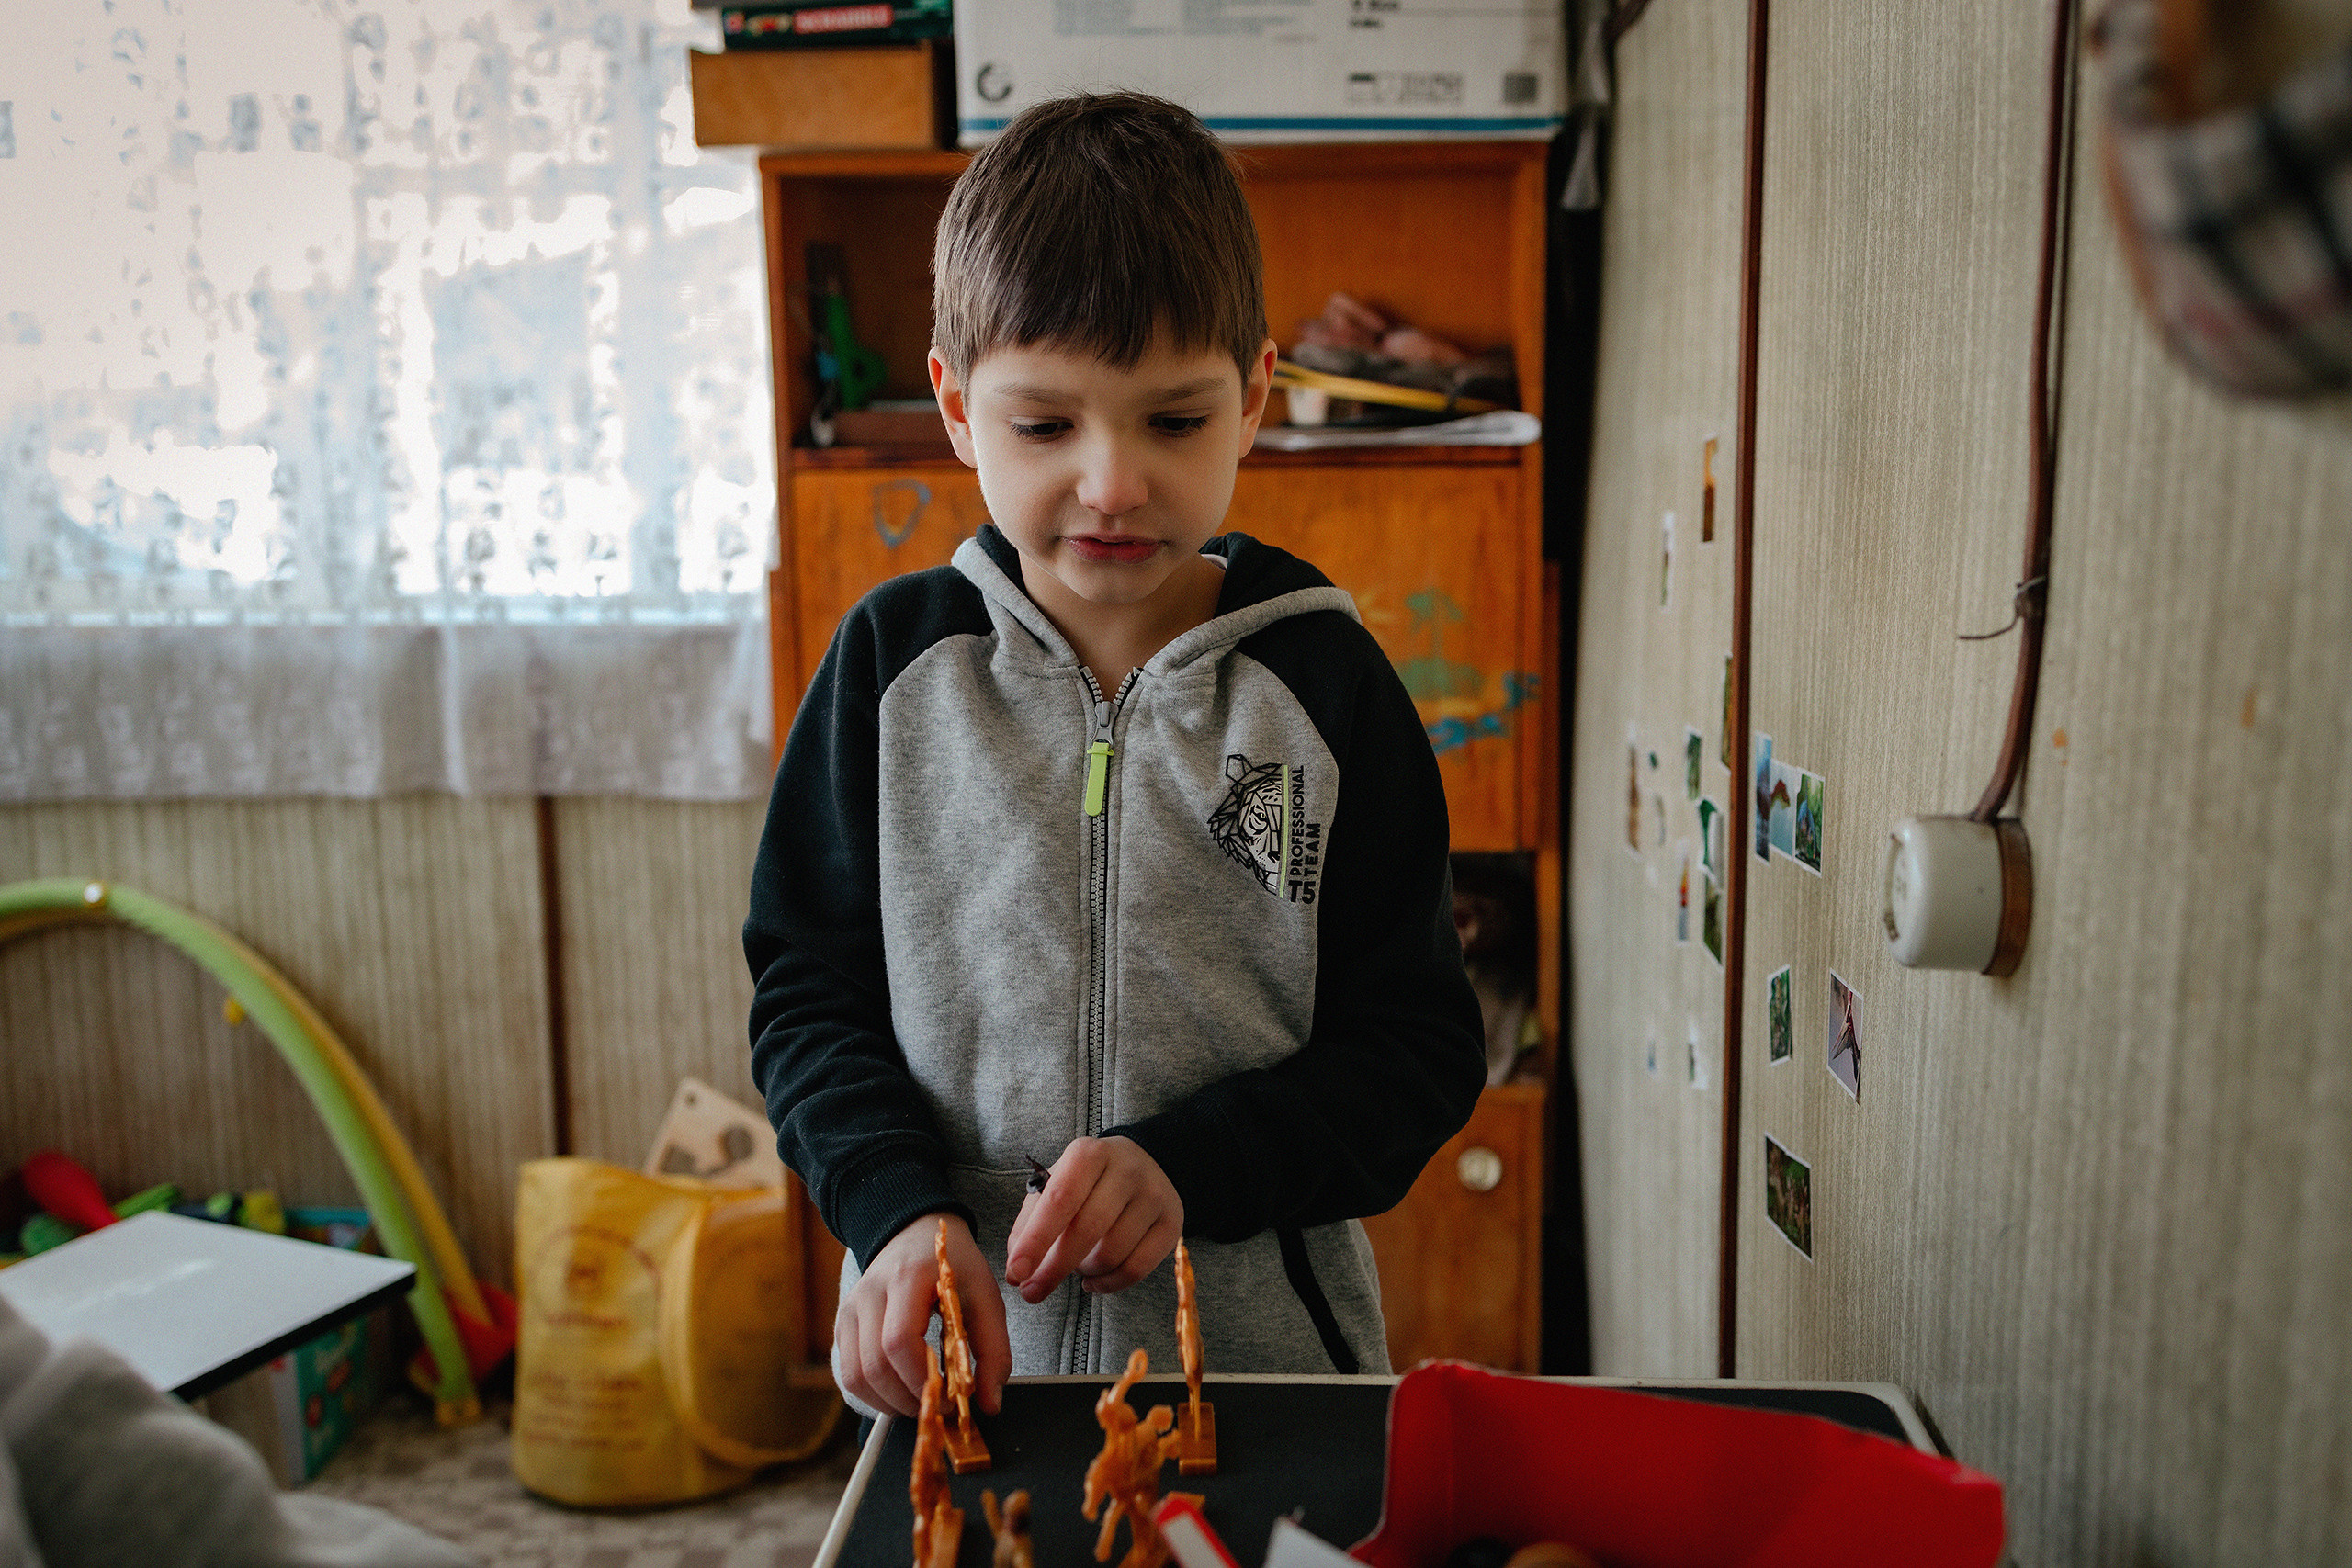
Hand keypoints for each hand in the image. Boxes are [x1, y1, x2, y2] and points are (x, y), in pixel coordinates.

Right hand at [834, 1214, 1009, 1419]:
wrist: (916, 1234)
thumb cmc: (954, 1265)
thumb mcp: (986, 1297)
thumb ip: (994, 1350)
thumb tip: (990, 1404)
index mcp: (907, 1277)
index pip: (899, 1341)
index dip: (921, 1380)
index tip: (949, 1398)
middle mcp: (870, 1292)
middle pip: (874, 1365)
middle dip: (908, 1398)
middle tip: (938, 1406)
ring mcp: (850, 1308)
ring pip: (855, 1376)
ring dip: (889, 1403)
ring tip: (920, 1402)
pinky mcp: (842, 1324)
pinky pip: (849, 1374)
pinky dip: (874, 1395)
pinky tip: (901, 1392)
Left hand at [1003, 1136, 1183, 1302]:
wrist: (1142, 1165)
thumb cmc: (1086, 1183)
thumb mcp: (1054, 1187)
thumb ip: (1029, 1224)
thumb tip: (1017, 1271)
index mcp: (1089, 1154)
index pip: (1060, 1200)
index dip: (1036, 1240)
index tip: (1015, 1273)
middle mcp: (1126, 1169)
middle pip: (1087, 1230)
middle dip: (1053, 1269)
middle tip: (1031, 1292)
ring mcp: (1154, 1195)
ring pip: (1112, 1254)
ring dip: (1084, 1271)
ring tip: (1076, 1265)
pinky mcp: (1172, 1222)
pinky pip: (1137, 1269)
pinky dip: (1108, 1284)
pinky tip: (1093, 1280)